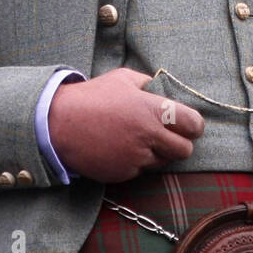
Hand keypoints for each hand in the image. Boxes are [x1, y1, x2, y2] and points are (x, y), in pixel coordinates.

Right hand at [48, 68, 204, 183]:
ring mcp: (135, 158)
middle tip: (169, 136)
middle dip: (180, 144)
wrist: (57, 123)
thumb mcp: (123, 79)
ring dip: (157, 153)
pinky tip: (121, 148)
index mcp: (153, 110)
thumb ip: (149, 84)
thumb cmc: (92, 97)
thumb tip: (165, 89)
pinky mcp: (122, 173)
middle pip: (185, 150)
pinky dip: (135, 162)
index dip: (195, 125)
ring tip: (138, 139)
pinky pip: (140, 171)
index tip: (189, 125)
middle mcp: (148, 136)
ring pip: (162, 162)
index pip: (194, 124)